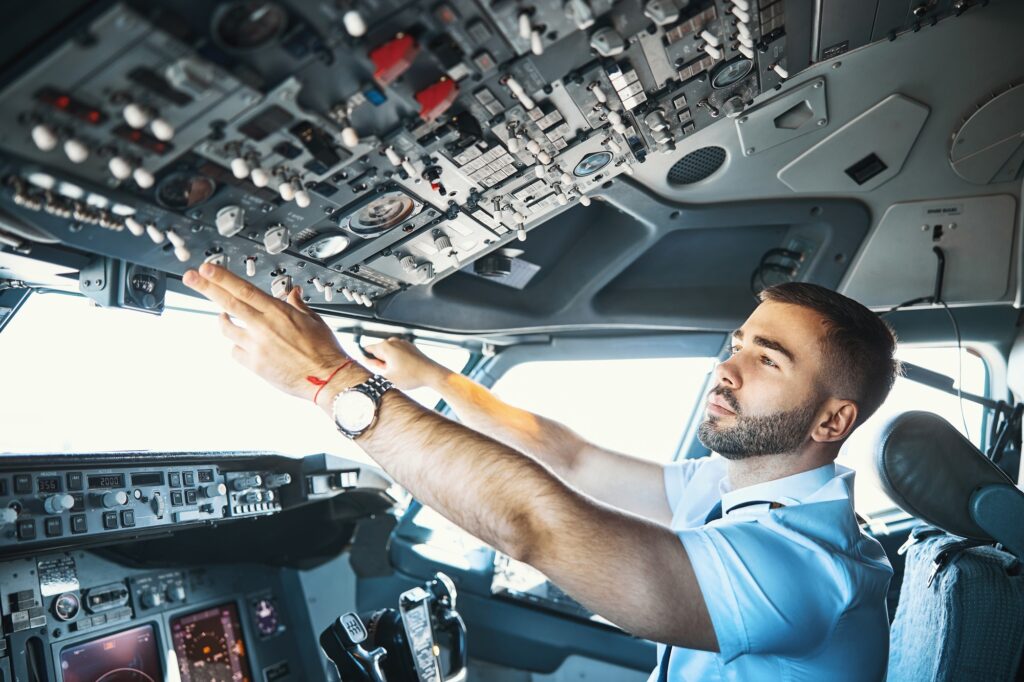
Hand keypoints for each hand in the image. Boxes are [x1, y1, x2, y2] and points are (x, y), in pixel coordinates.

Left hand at [182, 263, 351, 400]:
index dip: (223, 278)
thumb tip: (293, 293)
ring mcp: (256, 347)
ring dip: (223, 320)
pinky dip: (237, 345)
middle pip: (228, 303)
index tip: (206, 269)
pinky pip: (235, 351)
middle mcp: (264, 327)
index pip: (244, 290)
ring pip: (227, 329)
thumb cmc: (325, 350)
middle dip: (206, 287)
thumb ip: (298, 305)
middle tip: (190, 277)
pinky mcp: (254, 365)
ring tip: (223, 316)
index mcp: (278, 312)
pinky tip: (245, 344)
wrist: (327, 379)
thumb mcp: (314, 320)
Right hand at [363, 337, 447, 390]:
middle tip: (387, 372)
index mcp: (385, 347)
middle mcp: (393, 341)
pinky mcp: (410, 347)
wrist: (431, 374)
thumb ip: (373, 371)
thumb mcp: (387, 378)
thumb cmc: (411, 376)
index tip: (370, 368)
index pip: (367, 349)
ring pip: (388, 352)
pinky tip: (403, 369)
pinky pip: (398, 352)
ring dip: (388, 362)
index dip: (366, 360)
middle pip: (378, 351)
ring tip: (397, 372)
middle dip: (380, 362)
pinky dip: (397, 360)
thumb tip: (366, 367)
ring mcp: (402, 343)